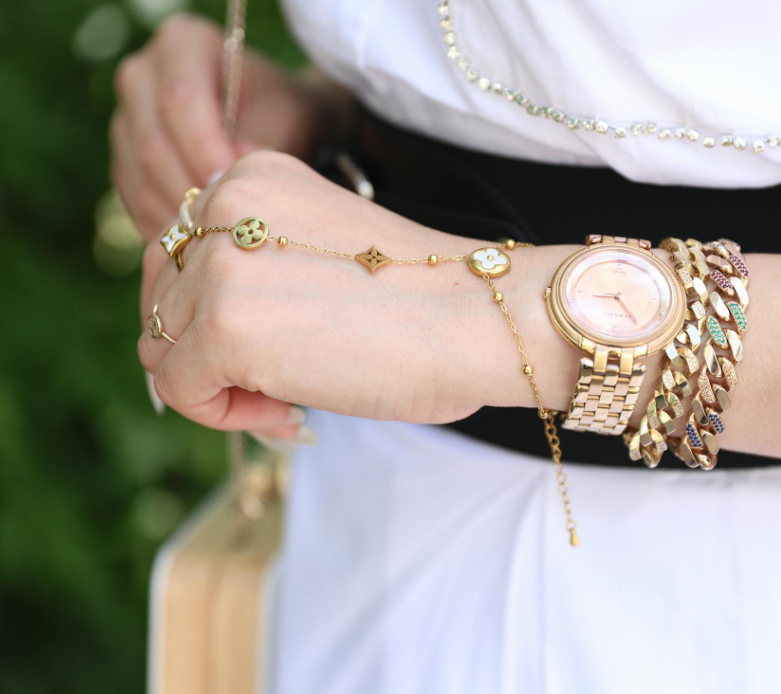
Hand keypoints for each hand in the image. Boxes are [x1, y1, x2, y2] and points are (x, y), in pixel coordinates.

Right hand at [111, 13, 341, 237]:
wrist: (274, 125)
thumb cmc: (286, 115)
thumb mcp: (289, 120)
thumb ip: (261, 145)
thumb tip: (226, 182)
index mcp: (182, 44)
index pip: (180, 100)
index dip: (204, 148)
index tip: (231, 185)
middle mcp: (141, 76)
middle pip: (151, 141)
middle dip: (190, 188)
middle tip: (225, 223)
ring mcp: (125, 120)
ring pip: (138, 177)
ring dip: (176, 216)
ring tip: (215, 240)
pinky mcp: (124, 162)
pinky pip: (134, 199)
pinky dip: (165, 227)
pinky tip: (197, 248)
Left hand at [136, 151, 546, 433]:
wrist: (478, 318)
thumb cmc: (427, 300)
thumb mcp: (319, 252)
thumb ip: (255, 266)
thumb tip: (189, 336)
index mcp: (252, 176)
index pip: (182, 250)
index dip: (216, 310)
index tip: (278, 343)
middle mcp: (222, 202)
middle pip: (164, 297)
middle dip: (209, 350)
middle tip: (278, 381)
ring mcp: (218, 262)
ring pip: (162, 344)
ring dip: (218, 385)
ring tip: (286, 399)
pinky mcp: (222, 324)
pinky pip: (177, 387)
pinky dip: (223, 414)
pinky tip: (288, 411)